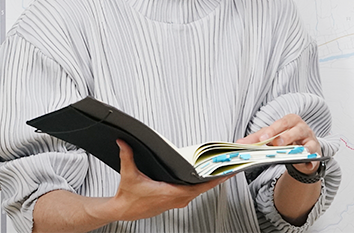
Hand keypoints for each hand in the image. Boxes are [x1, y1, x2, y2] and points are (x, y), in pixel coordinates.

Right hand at [110, 140, 229, 220]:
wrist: (124, 211)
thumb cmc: (129, 198)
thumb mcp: (129, 175)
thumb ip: (127, 156)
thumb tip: (123, 142)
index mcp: (171, 193)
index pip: (199, 186)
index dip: (215, 179)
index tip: (226, 172)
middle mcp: (177, 199)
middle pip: (203, 188)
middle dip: (217, 177)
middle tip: (229, 166)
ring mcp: (177, 201)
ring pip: (199, 191)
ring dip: (209, 181)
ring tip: (220, 169)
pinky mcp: (175, 201)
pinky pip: (193, 193)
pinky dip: (200, 185)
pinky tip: (203, 177)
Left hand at [235, 114, 320, 174]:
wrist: (302, 151)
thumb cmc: (286, 140)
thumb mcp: (271, 138)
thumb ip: (256, 140)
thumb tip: (238, 143)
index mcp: (289, 121)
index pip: (279, 123)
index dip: (271, 131)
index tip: (261, 140)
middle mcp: (300, 126)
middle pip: (292, 127)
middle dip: (284, 136)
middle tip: (275, 143)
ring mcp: (309, 137)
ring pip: (305, 138)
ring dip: (298, 144)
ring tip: (291, 151)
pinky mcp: (315, 149)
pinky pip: (314, 153)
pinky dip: (310, 158)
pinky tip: (307, 163)